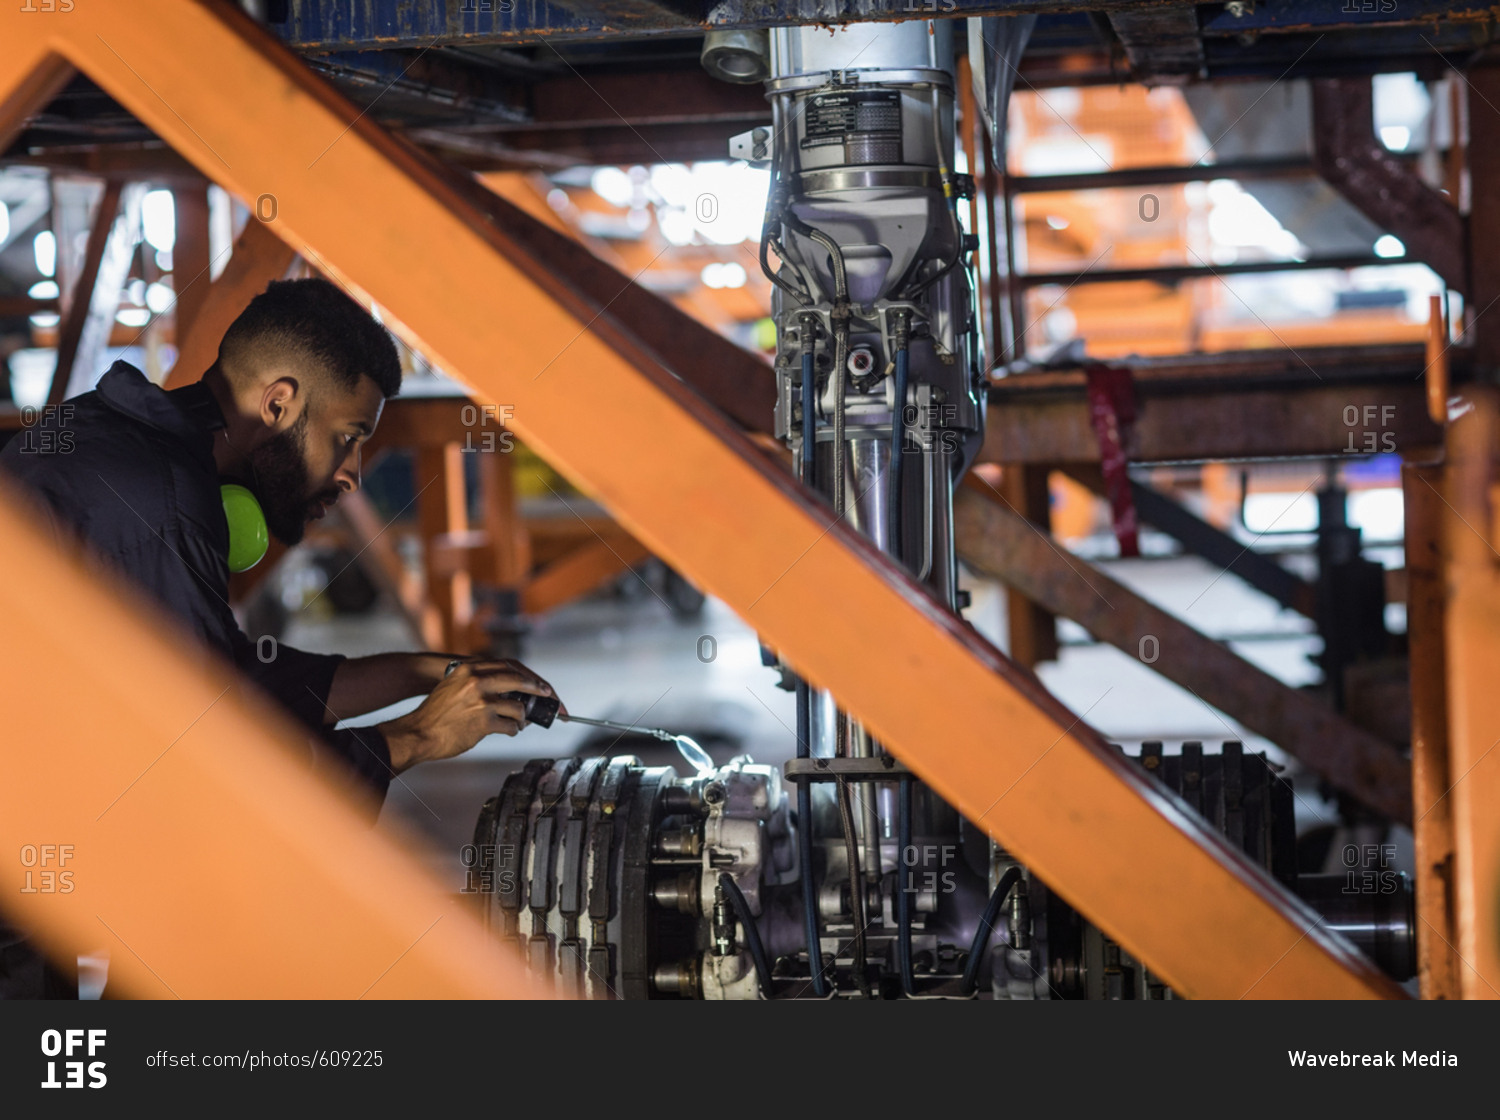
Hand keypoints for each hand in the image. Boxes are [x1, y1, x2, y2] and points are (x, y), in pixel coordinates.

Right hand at [380, 659, 560, 772]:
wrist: (418, 732)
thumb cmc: (436, 712)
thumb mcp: (454, 685)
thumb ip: (478, 681)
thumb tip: (507, 690)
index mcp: (470, 668)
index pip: (509, 667)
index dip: (529, 677)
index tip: (541, 685)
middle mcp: (477, 680)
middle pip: (519, 680)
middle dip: (538, 691)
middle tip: (549, 699)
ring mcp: (481, 701)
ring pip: (517, 706)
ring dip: (522, 718)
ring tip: (519, 723)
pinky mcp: (483, 721)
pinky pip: (510, 726)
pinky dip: (514, 730)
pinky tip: (510, 731)